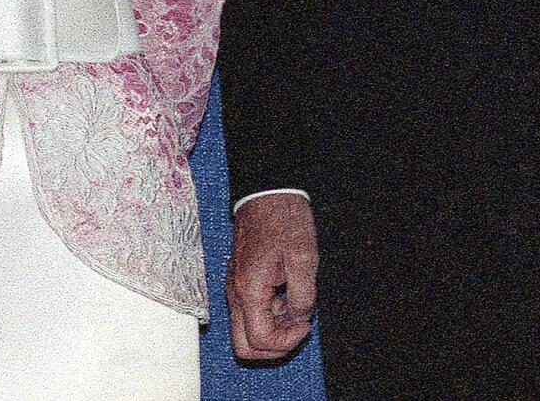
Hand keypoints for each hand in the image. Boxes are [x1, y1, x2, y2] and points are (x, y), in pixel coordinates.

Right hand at [226, 193, 317, 360]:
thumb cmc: (284, 220)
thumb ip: (303, 297)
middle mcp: (235, 294)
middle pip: (244, 346)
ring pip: (246, 332)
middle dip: (274, 346)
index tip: (305, 323)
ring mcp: (235, 288)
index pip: (260, 341)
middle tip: (297, 327)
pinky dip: (269, 317)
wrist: (267, 193)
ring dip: (273, 330)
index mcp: (249, 290)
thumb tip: (299, 319)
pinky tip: (286, 297)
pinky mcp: (240, 282)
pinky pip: (249, 314)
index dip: (287, 341)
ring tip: (294, 306)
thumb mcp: (304, 259)